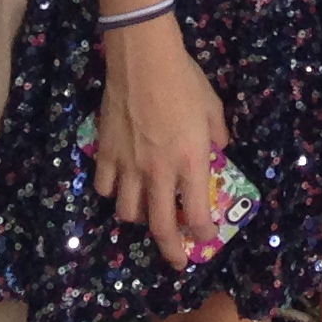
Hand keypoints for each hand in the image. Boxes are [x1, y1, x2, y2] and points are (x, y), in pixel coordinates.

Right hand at [96, 17, 233, 261]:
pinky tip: (118, 184)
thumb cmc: (184, 80)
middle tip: (176, 260)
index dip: (201, 233)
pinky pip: (104, 188)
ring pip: (127, 213)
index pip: (196, 214)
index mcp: (190, 162)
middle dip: (170, 250)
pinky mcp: (106, 154)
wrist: (144, 60)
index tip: (205, 238)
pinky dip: (111, 192)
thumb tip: (218, 150)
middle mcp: (159, 172)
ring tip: (146, 213)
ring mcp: (128, 166)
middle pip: (160, 227)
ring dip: (139, 219)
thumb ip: (217, 135)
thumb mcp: (213, 107)